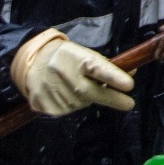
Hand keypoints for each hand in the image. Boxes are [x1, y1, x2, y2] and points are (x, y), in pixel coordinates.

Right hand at [10, 29, 134, 116]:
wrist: (32, 64)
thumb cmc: (65, 57)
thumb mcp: (85, 54)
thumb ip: (107, 65)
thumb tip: (132, 72)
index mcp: (78, 61)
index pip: (99, 69)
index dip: (115, 77)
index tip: (129, 85)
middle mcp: (68, 78)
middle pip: (95, 93)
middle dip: (114, 100)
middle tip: (129, 104)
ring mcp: (58, 95)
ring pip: (83, 103)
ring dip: (87, 98)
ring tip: (76, 86)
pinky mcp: (49, 107)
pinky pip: (69, 110)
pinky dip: (72, 104)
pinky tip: (64, 93)